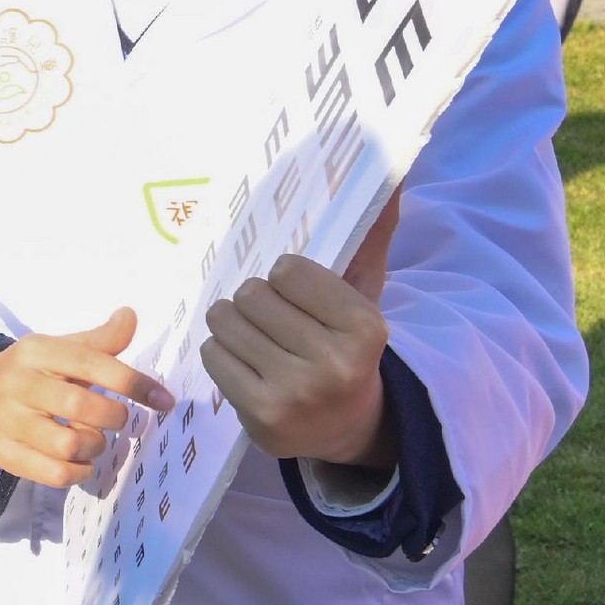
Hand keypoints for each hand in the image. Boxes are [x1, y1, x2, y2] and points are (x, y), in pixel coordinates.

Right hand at [0, 308, 174, 490]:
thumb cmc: (33, 372)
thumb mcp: (60, 349)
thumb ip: (99, 341)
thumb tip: (130, 315)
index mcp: (37, 352)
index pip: (90, 362)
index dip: (132, 382)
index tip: (164, 400)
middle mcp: (19, 383)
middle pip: (80, 405)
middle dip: (113, 417)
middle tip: (119, 419)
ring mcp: (9, 421)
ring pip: (67, 444)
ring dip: (94, 446)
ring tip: (94, 439)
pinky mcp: (5, 453)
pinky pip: (54, 473)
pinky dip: (79, 471)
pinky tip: (81, 461)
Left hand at [202, 194, 402, 466]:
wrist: (348, 428)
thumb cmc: (347, 348)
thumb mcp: (363, 296)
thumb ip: (369, 238)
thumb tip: (390, 176)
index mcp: (365, 327)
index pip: (287, 269)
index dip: (285, 278)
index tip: (299, 297)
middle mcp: (334, 363)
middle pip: (252, 294)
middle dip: (255, 300)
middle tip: (273, 320)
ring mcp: (296, 393)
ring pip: (226, 322)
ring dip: (232, 323)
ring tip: (257, 338)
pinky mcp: (261, 416)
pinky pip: (213, 355)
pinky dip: (222, 353)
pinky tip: (247, 365)